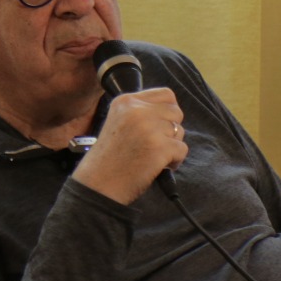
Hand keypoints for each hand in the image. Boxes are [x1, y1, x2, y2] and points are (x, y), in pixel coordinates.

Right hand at [71, 87, 186, 204]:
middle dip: (171, 130)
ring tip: (153, 157)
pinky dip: (175, 161)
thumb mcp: (118, 122)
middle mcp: (137, 110)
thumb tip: (171, 112)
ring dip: (172, 146)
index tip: (160, 126)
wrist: (97, 186)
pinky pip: (182, 149)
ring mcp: (149, 127)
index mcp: (126, 101)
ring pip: (180, 131)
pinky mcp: (159, 147)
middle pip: (176, 112)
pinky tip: (158, 167)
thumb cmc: (109, 159)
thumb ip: (141, 113)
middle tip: (156, 145)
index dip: (168, 112)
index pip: (166, 94)